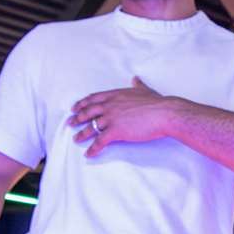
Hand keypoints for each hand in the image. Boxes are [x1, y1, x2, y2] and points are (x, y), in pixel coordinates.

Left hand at [67, 77, 181, 157]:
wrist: (164, 113)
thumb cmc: (157, 103)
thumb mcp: (145, 90)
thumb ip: (138, 85)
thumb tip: (136, 79)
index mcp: (116, 95)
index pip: (94, 98)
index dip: (82, 103)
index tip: (75, 108)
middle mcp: (110, 105)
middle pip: (89, 112)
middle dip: (77, 118)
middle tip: (70, 122)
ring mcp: (112, 118)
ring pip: (91, 127)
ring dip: (82, 134)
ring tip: (76, 139)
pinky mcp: (116, 131)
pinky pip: (100, 141)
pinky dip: (93, 148)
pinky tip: (89, 154)